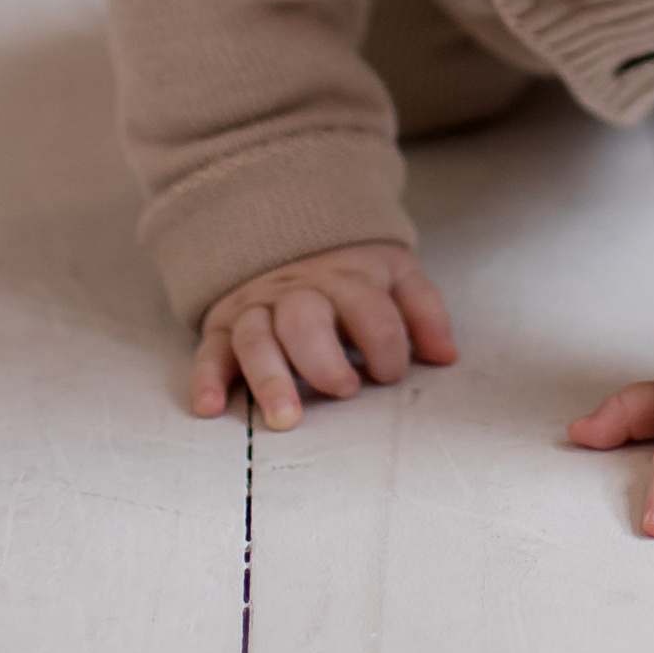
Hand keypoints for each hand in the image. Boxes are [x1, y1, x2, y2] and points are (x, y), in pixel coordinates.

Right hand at [192, 241, 456, 430]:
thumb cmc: (350, 274)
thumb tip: (446, 355)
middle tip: (343, 389)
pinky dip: (207, 379)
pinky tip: (211, 408)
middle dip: (324, 358)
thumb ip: (423, 310)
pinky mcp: (223, 327)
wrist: (289, 234)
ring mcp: (258, 308)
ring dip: (270, 377)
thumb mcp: (395, 275)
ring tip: (285, 418)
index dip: (386, 345)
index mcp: (348, 279)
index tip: (390, 372)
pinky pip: (210, 350)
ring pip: (257, 337)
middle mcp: (299, 293)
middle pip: (305, 319)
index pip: (370, 310)